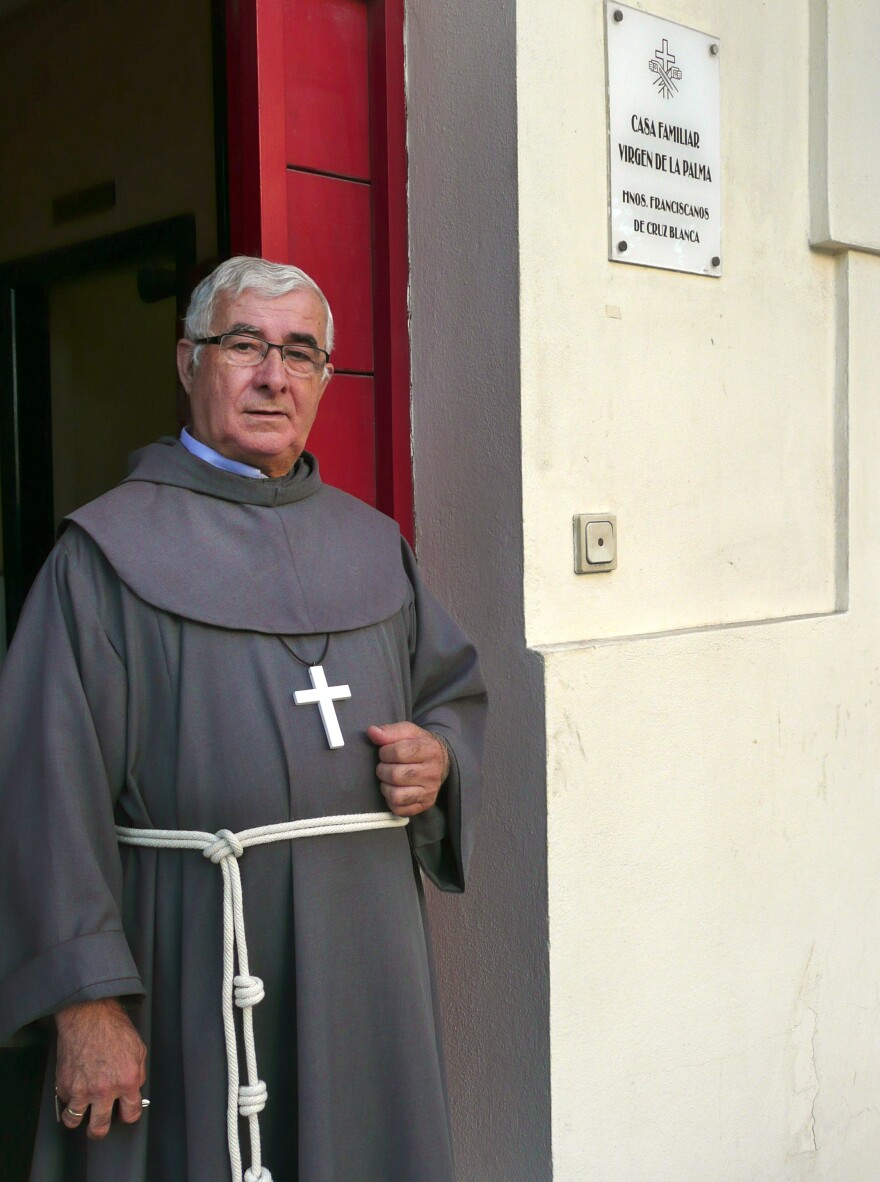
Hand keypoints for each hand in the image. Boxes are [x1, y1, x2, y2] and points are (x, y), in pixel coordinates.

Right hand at [55, 998, 146, 1138]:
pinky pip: (64, 1102)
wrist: (88, 1014)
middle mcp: (104, 1089)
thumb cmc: (114, 1027)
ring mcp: (81, 1089)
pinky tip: (75, 1086)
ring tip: (82, 1111)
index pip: (131, 1114)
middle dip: (100, 1128)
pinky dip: (68, 1098)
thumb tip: (135, 1091)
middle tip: (100, 1123)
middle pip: (100, 1128)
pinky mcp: (64, 1084)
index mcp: (127, 1081)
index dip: (129, 1114)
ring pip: (75, 1121)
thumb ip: (138, 1074)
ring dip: (79, 1118)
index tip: (125, 1112)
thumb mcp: (138, 1049)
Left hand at [367, 723, 450, 816]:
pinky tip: (394, 790)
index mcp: (430, 750)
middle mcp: (433, 772)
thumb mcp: (408, 732)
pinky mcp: (425, 805)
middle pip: (395, 775)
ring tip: (388, 779)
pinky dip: (391, 801)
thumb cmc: (419, 744)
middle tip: (385, 766)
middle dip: (383, 769)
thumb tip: (372, 732)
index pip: (398, 753)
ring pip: (396, 795)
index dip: (385, 752)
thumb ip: (390, 731)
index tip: (386, 752)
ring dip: (385, 787)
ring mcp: (430, 791)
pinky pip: (399, 809)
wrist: (440, 761)